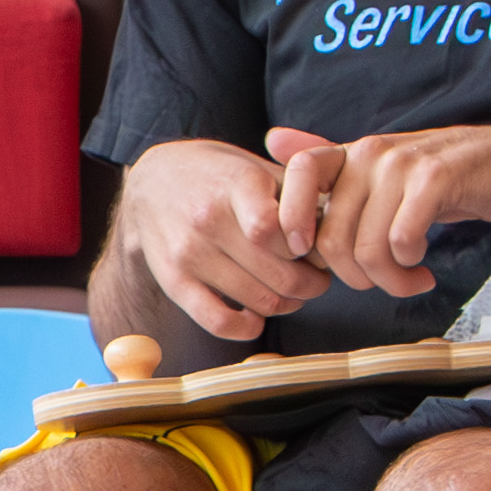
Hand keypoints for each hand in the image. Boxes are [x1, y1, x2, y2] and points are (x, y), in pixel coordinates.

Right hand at [114, 142, 331, 342]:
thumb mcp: (255, 164)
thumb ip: (296, 189)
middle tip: (317, 280)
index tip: (316, 249)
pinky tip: (256, 316)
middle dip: (311, 283)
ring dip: (287, 304)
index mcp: (236, 183)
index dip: (308, 247)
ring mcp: (189, 252)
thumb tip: (338, 222)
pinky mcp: (174, 281)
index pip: (277, 229)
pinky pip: (218, 321)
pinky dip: (247, 327)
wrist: (151, 183)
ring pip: (258, 299)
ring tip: (293, 293)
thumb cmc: (216, 175)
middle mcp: (208, 218)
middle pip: (277, 272)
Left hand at [268, 122, 490, 303]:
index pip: (297, 173)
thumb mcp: (383, 173)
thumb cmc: (443, 180)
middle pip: (331, 237)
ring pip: (367, 247)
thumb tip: (272, 138)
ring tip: (411, 279)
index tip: (305, 254)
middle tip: (385, 283)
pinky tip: (425, 263)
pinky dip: (411, 265)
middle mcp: (371, 153)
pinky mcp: (436, 180)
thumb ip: (331, 166)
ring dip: (389, 280)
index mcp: (351, 154)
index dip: (290, 218)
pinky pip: (402, 240)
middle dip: (354, 278)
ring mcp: (403, 164)